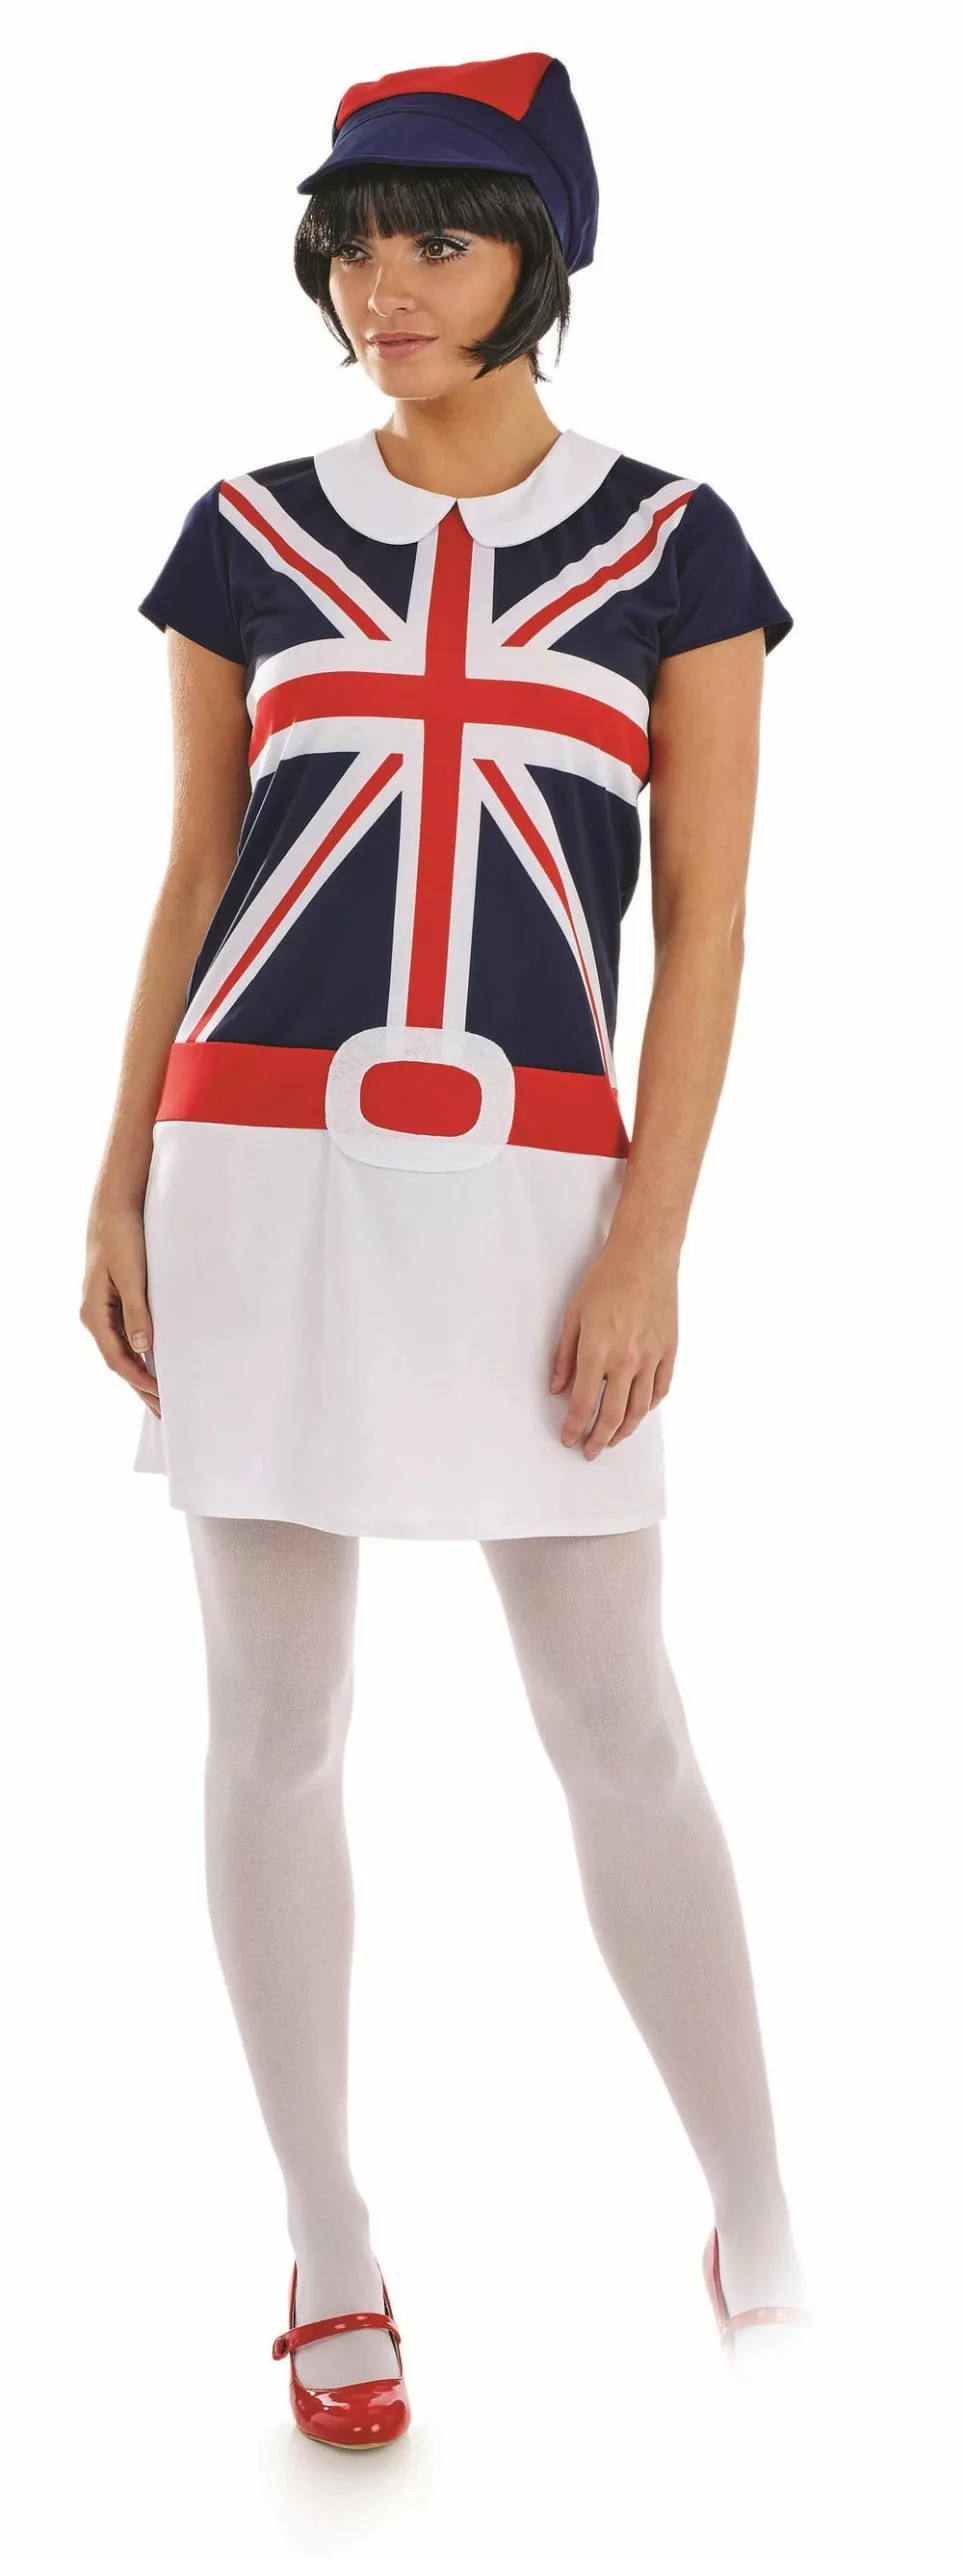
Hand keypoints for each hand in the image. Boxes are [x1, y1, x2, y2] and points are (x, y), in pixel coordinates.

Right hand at [80, 1199, 160, 1418]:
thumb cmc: (123, 1237)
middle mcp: (95, 1315)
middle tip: (164, 1412)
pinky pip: (126, 1336)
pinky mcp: (114, 1302)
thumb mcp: (132, 1275)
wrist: (114, 1208)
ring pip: (122, 1351)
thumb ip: (137, 1313)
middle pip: (118, 1361)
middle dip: (140, 1387)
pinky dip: (140, 1354)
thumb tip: (142, 1349)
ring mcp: (103, 1310)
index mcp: (94, 1312)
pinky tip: (153, 1364)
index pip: (117, 1358)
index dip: (138, 1380)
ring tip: (160, 1397)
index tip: (160, 1395)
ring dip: (141, 1374)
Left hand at [549, 1234, 677, 1457]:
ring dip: (625, 1430)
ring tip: (613, 1439)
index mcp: (597, 1351)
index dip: (575, 1428)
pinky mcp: (669, 1350)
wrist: (645, 1256)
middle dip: (599, 1439)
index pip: (584, 1404)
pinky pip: (661, 1389)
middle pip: (613, 1415)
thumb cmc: (606, 1280)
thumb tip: (557, 1389)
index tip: (569, 1439)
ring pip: (640, 1409)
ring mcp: (651, 1357)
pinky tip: (639, 1412)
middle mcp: (626, 1360)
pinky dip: (649, 1407)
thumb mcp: (573, 1315)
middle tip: (590, 1450)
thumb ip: (564, 1356)